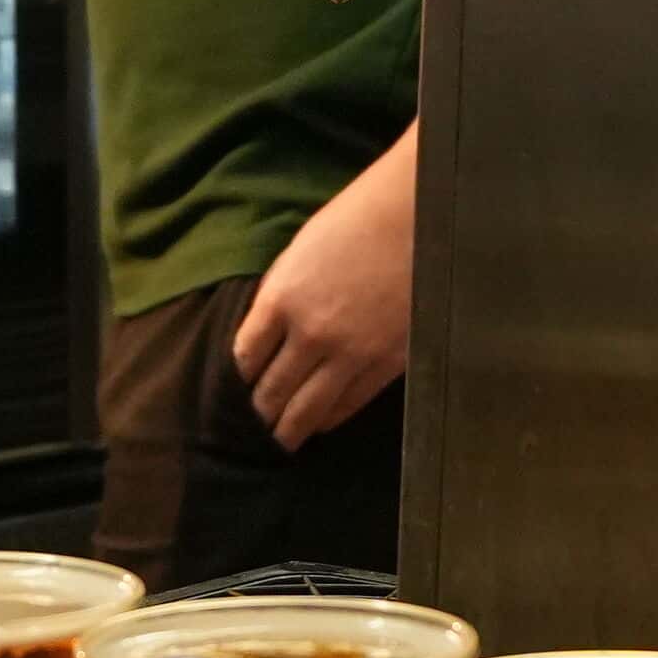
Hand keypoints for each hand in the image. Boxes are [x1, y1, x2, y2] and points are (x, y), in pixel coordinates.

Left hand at [233, 138, 416, 451]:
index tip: (238, 389)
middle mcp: (309, 334)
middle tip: (253, 429)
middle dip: (257, 414)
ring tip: (280, 441)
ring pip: (306, 409)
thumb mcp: (302, 250)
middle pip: (270, 391)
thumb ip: (280, 292)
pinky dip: (329, 419)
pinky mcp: (384, 364)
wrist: (419, 216)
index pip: (244, 357)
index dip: (238, 378)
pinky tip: (321, 424)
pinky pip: (347, 404)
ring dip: (288, 430)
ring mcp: (349, 353)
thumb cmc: (358, 219)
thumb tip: (266, 330)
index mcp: (281, 298)